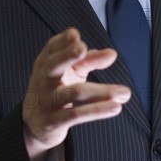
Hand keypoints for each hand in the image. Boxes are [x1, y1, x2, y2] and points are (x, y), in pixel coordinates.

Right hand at [22, 28, 130, 160]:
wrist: (36, 125)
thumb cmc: (57, 90)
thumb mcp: (72, 72)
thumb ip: (90, 60)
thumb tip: (112, 53)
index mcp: (46, 63)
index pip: (52, 48)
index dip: (62, 41)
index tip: (74, 35)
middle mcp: (43, 80)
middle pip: (53, 65)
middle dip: (67, 55)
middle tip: (83, 49)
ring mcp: (46, 101)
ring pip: (73, 92)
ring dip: (102, 92)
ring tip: (124, 92)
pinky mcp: (52, 122)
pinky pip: (76, 115)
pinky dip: (97, 111)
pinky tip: (115, 107)